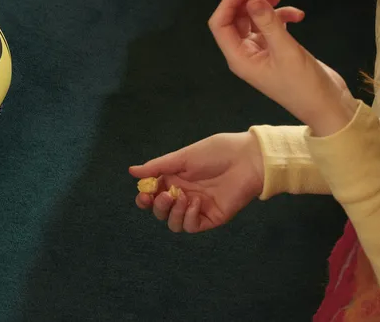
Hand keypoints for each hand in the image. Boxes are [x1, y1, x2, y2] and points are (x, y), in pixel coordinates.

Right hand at [129, 131, 264, 232]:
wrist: (247, 159)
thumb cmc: (216, 152)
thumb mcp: (183, 157)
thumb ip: (158, 166)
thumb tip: (131, 171)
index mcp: (175, 179)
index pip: (153, 194)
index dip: (145, 197)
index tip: (143, 193)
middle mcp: (184, 195)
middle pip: (161, 211)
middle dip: (157, 206)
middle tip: (164, 195)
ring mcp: (197, 208)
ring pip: (174, 223)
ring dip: (172, 213)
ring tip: (179, 198)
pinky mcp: (211, 217)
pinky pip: (192, 226)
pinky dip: (188, 217)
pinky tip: (195, 203)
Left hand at [207, 0, 357, 136]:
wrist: (327, 105)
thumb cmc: (303, 85)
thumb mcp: (285, 51)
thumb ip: (268, 23)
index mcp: (239, 58)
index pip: (220, 25)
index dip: (229, 3)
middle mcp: (245, 54)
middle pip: (236, 19)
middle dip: (248, 0)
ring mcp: (261, 52)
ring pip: (254, 20)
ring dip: (265, 5)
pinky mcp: (276, 49)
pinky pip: (271, 26)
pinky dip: (282, 16)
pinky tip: (298, 15)